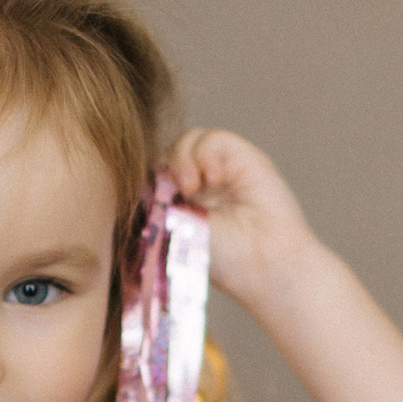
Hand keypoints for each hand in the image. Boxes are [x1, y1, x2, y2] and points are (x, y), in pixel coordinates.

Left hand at [162, 129, 322, 311]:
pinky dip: (205, 154)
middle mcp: (201, 185)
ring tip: (190, 187)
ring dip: (181, 158)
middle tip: (174, 194)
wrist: (263, 263)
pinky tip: (214, 180)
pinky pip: (212, 138)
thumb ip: (155, 199)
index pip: (154, 174)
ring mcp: (221, 170)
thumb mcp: (175, 228)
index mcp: (181, 204)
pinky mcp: (242, 158)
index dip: (147, 178)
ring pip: (187, 140)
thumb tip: (138, 175)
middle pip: (167, 153)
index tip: (151, 201)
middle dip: (164, 168)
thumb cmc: (221, 258)